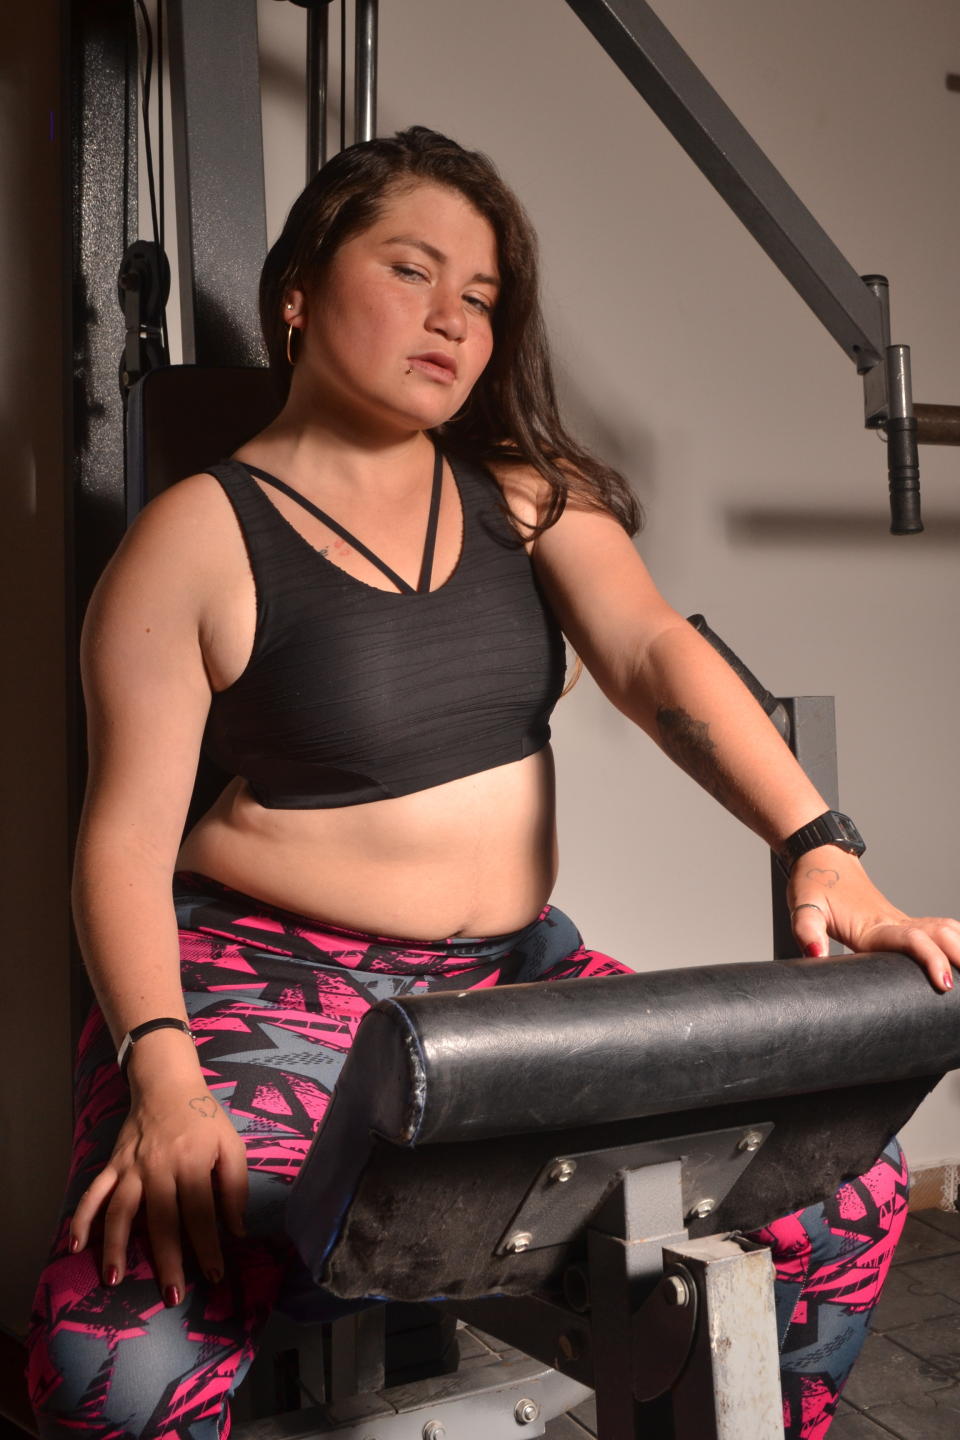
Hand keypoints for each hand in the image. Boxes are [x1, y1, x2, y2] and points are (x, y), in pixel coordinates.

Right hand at [69, 1070, 247, 1305]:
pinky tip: (76, 1246)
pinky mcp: (113, 1164)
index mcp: (191, 1163)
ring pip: (121, 1212)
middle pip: (161, 1221)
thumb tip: (237, 1230)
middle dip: (167, 1261)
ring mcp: (131, 1166)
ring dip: (115, 1247)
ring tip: (114, 1281)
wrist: (167, 1083)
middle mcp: (158, 1167)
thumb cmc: (204, 1118)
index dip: (207, 1247)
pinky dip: (82, 1218)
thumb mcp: (231, 1144)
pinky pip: (94, 1193)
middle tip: (172, 1296)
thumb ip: (235, 1187)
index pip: (201, 1213)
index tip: (214, 1275)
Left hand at [788, 846, 959, 992]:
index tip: (944, 983)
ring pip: (945, 929)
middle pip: (941, 934)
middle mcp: (893, 922)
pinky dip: (958, 939)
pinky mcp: (901, 921)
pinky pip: (938, 928)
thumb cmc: (813, 882)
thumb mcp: (803, 907)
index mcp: (873, 925)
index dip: (932, 959)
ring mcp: (900, 920)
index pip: (913, 941)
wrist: (821, 857)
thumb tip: (815, 954)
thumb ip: (807, 931)